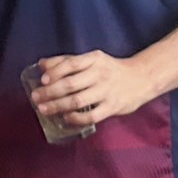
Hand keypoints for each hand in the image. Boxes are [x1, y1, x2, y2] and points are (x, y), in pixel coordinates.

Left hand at [29, 51, 154, 127]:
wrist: (141, 78)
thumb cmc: (110, 69)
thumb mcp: (92, 59)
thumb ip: (67, 61)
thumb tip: (42, 64)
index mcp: (94, 59)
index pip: (71, 64)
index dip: (55, 72)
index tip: (42, 80)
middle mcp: (100, 74)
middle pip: (71, 84)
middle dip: (50, 92)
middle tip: (36, 98)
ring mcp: (107, 91)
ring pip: (78, 101)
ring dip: (58, 106)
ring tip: (44, 109)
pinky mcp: (113, 107)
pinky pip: (91, 116)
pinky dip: (76, 118)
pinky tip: (65, 117)